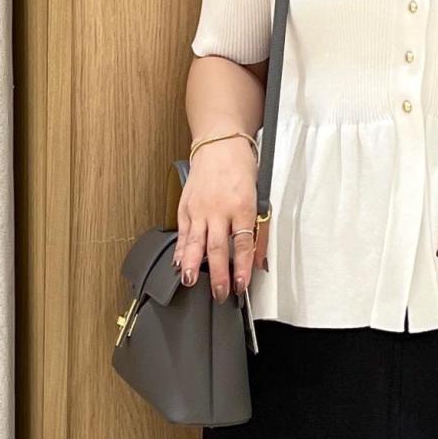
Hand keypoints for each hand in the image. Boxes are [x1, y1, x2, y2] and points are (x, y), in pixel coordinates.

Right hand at [173, 135, 261, 298]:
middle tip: (219, 293)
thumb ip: (258, 229)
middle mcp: (219, 210)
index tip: (241, 285)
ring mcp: (200, 208)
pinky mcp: (186, 206)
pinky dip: (181, 250)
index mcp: (241, 207)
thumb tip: (258, 260)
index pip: (242, 243)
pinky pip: (183, 232)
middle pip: (217, 247)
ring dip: (193, 264)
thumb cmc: (241, 169)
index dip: (241, 267)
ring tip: (190, 282)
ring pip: (195, 242)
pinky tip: (179, 263)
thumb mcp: (258, 196)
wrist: (220, 145)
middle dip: (218, 274)